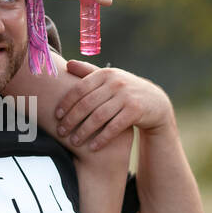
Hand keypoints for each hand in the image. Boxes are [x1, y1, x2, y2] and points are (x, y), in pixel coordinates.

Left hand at [54, 60, 173, 149]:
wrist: (155, 102)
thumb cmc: (124, 90)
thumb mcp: (109, 78)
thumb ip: (88, 72)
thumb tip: (67, 64)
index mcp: (105, 74)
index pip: (80, 88)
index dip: (66, 103)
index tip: (56, 116)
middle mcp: (116, 83)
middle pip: (87, 104)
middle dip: (71, 120)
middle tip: (60, 132)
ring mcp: (126, 97)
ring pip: (99, 117)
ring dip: (84, 131)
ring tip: (74, 141)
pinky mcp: (136, 111)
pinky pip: (114, 127)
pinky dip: (102, 139)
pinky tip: (92, 148)